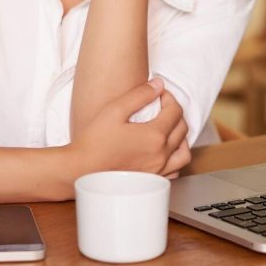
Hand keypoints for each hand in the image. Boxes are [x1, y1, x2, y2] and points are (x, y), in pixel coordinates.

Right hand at [71, 77, 190, 176]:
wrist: (80, 170)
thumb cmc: (94, 142)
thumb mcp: (115, 110)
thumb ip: (140, 94)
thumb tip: (159, 84)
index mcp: (155, 136)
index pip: (175, 111)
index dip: (169, 97)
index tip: (158, 94)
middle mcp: (161, 154)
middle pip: (182, 128)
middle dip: (175, 112)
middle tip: (161, 106)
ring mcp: (158, 170)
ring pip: (184, 152)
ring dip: (181, 137)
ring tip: (168, 128)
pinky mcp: (152, 180)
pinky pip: (175, 170)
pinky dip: (175, 158)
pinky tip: (165, 152)